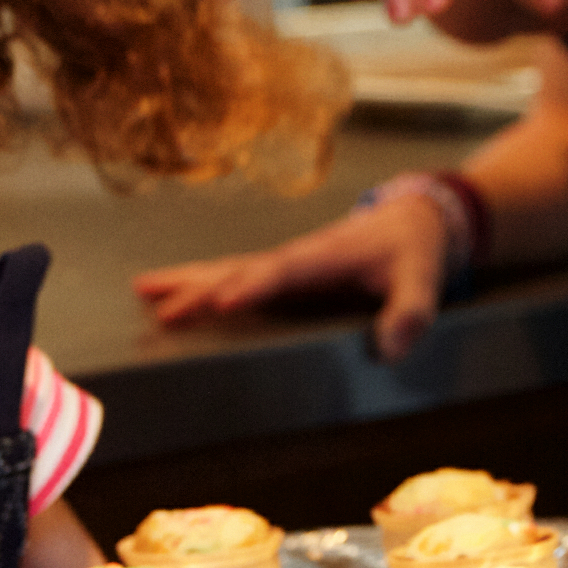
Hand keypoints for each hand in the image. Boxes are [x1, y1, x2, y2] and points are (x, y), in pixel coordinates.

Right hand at [134, 188, 449, 362]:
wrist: (412, 219)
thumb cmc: (413, 251)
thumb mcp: (424, 281)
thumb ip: (410, 314)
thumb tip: (387, 349)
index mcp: (325, 257)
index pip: (283, 272)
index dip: (253, 285)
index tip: (222, 300)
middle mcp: (295, 257)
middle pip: (240, 271)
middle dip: (202, 291)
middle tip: (165, 313)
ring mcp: (284, 263)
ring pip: (226, 268)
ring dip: (186, 280)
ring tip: (143, 289)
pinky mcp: (280, 272)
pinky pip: (231, 274)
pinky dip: (197, 280)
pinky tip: (165, 289)